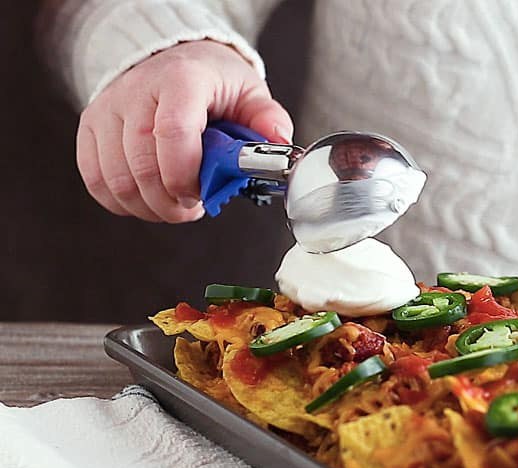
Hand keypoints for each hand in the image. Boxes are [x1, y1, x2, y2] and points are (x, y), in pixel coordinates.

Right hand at [76, 40, 292, 221]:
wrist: (172, 60)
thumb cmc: (212, 82)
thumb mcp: (249, 92)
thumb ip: (268, 119)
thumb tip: (277, 142)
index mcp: (182, 80)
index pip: (173, 132)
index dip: (186, 175)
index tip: (200, 194)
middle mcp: (137, 91)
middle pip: (143, 166)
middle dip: (172, 202)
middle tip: (194, 205)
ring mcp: (108, 110)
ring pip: (118, 180)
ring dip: (150, 207)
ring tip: (174, 203)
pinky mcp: (90, 128)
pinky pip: (96, 181)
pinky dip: (123, 202)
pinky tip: (148, 198)